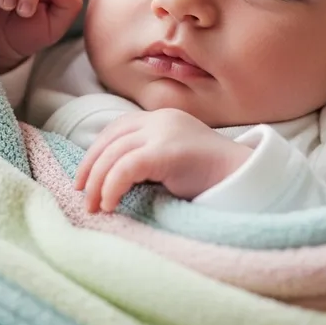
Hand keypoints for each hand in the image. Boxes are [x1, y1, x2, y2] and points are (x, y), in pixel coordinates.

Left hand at [74, 109, 251, 212]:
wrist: (243, 175)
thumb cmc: (209, 173)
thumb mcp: (173, 157)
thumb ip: (148, 156)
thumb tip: (111, 176)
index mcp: (160, 117)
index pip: (116, 129)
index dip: (94, 152)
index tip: (84, 178)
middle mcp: (159, 119)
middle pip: (110, 140)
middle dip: (90, 169)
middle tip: (82, 196)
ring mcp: (163, 132)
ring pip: (113, 155)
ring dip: (98, 183)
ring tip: (95, 207)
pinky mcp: (165, 151)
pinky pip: (125, 168)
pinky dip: (111, 187)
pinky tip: (110, 204)